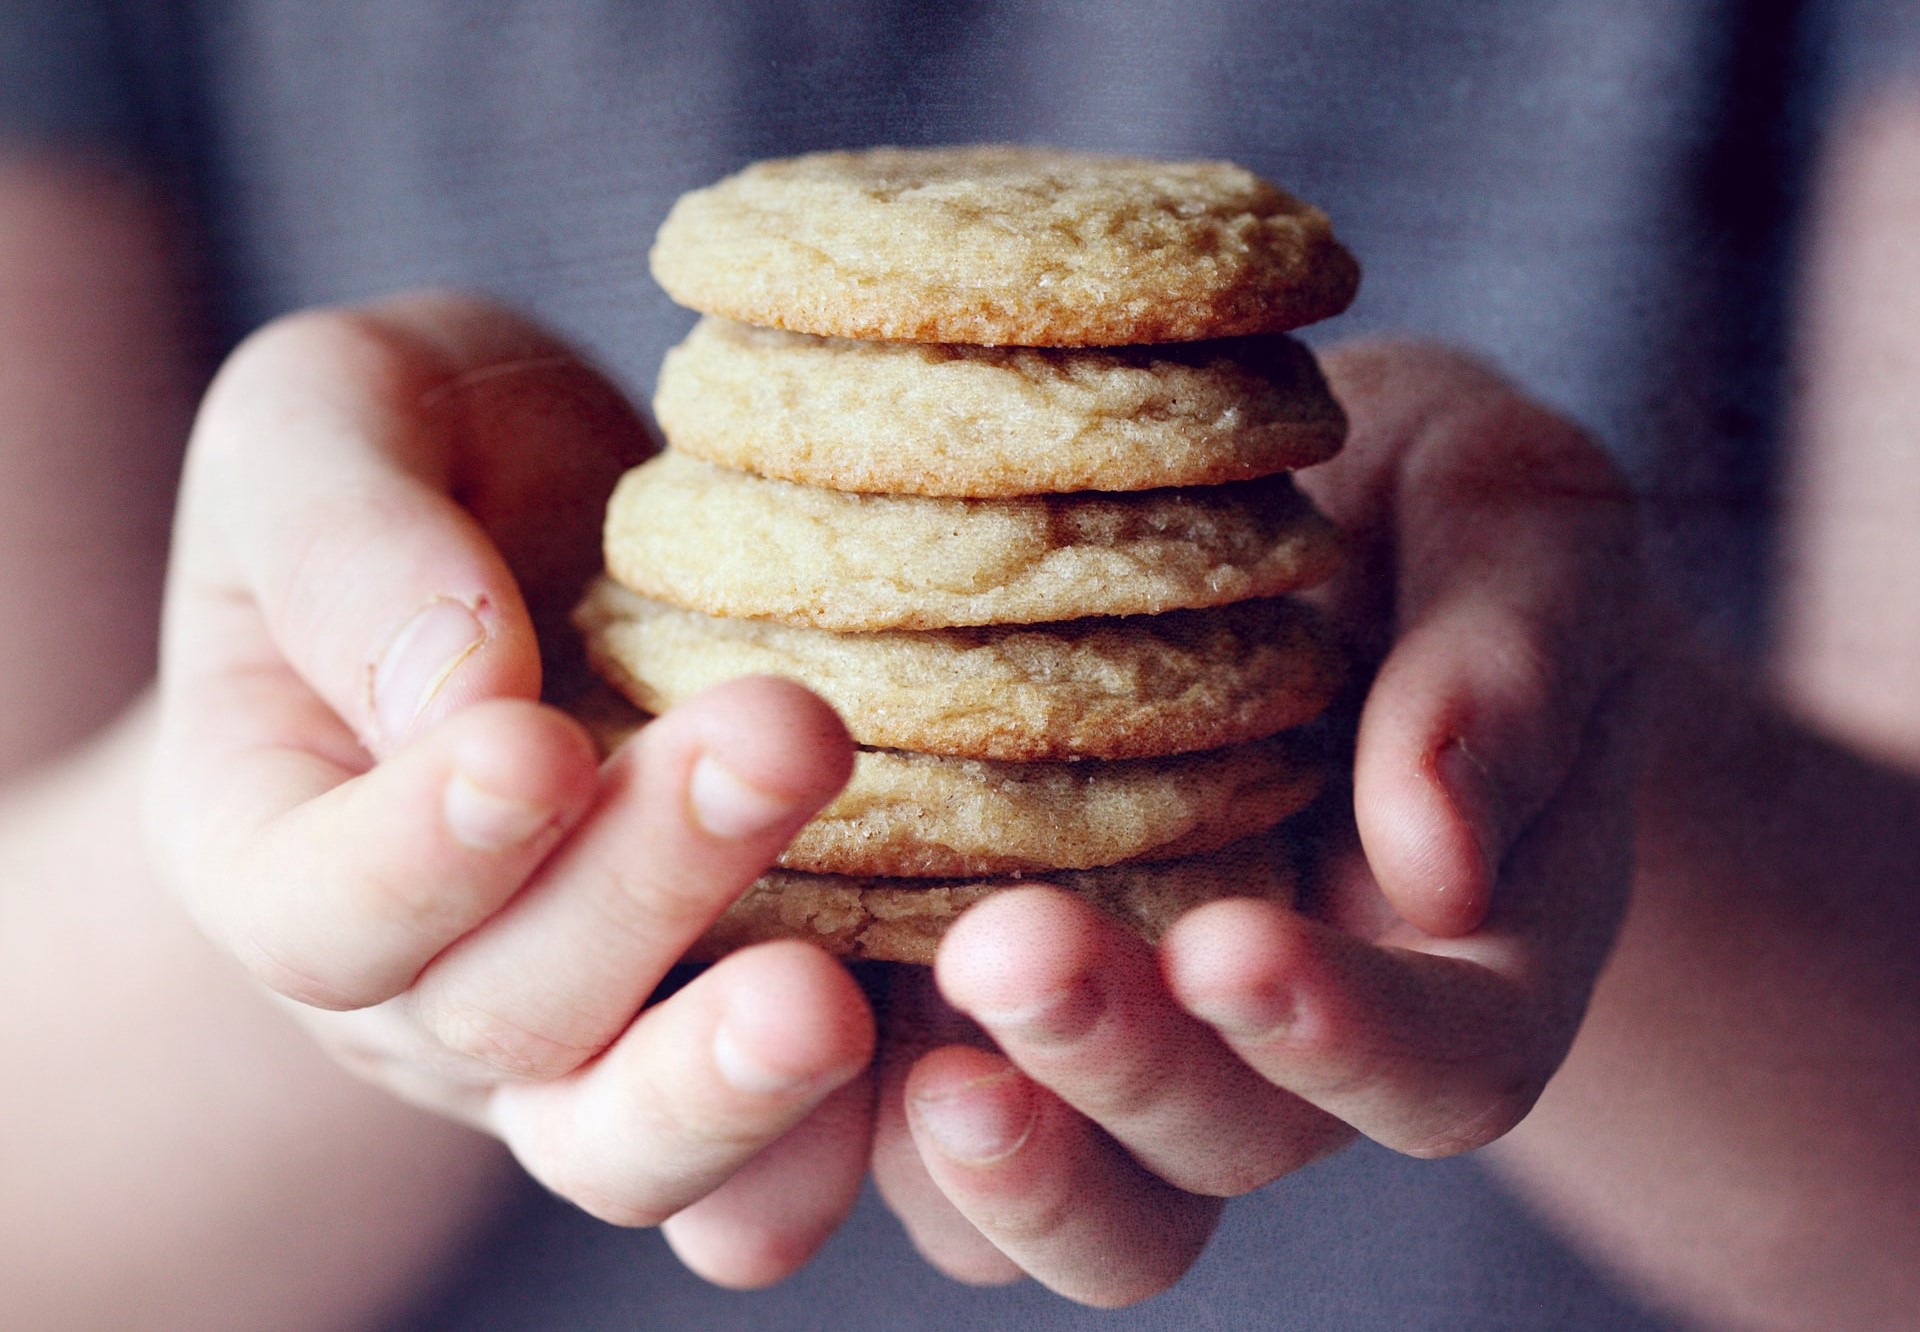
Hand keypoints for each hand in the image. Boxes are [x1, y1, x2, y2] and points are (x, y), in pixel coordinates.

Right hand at [145, 293, 874, 1285]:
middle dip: (644, 894)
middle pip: (508, 1016)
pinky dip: (858, 1139)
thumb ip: (348, 541)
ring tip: (831, 1004)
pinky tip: (949, 1063)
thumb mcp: (335, 420)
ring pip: (631, 1148)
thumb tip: (463, 697)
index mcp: (281, 844)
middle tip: (786, 741)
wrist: (565, 528)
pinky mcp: (733, 1047)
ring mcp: (582, 1041)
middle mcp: (421, 988)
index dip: (419, 854)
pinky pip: (778, 1162)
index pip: (318, 907)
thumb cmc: (432, 459)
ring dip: (733, 1088)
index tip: (535, 747)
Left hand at [869, 340, 1644, 1303]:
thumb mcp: (1524, 531)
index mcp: (1469, 962)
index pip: (1443, 1067)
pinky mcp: (993, 1002)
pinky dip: (863, 1114)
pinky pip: (934, 1124)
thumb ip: (1512, 671)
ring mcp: (1142, 1038)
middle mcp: (1294, 1043)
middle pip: (1226, 1149)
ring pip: (1079, 1199)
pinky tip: (780, 994)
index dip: (1346, 1038)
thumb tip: (1440, 859)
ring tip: (889, 1048)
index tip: (1232, 944)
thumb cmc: (1442, 515)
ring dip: (996, 1156)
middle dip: (1122, 1073)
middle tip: (1008, 950)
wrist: (1307, 516)